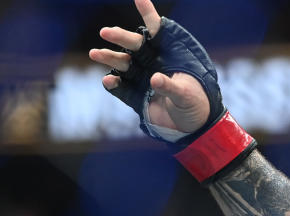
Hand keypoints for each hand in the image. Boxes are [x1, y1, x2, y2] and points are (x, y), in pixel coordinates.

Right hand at [88, 0, 208, 132]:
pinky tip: (108, 81)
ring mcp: (141, 77)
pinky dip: (113, 84)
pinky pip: (121, 88)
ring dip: (109, 58)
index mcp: (168, 54)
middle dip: (119, 38)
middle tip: (106, 32)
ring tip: (95, 54)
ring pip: (122, 64)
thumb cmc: (195, 104)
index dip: (148, 14)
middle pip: (134, 45)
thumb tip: (154, 79)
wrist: (192, 127)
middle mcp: (152, 62)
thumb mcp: (188, 95)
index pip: (157, 31)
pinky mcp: (135, 95)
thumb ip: (172, 87)